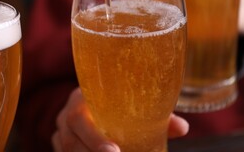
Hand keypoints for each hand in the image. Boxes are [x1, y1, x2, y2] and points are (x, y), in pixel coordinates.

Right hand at [52, 88, 188, 151]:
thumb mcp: (128, 101)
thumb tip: (182, 128)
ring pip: (67, 151)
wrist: (89, 97)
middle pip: (70, 141)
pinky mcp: (60, 144)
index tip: (114, 151)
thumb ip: (154, 114)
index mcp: (80, 98)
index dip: (93, 138)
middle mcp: (66, 115)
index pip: (78, 117)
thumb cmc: (112, 99)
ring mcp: (60, 132)